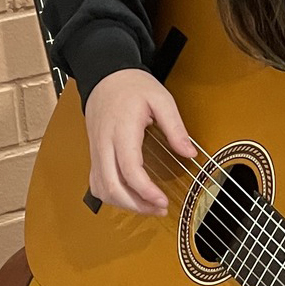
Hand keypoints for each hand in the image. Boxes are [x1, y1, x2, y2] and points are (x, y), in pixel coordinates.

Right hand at [83, 68, 194, 215]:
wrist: (105, 76)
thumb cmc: (131, 86)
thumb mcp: (161, 99)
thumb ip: (176, 127)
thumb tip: (189, 153)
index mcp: (122, 130)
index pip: (129, 169)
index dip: (145, 190)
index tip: (162, 200)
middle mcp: (104, 144)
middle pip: (111, 186)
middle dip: (135, 205)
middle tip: (158, 209)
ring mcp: (96, 151)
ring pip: (102, 188)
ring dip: (124, 204)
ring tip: (148, 206)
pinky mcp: (94, 154)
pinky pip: (97, 183)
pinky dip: (112, 196)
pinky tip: (131, 198)